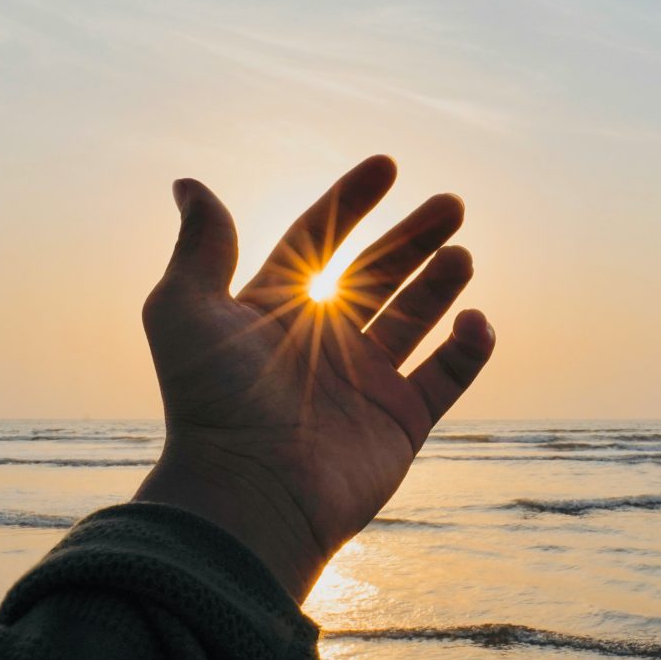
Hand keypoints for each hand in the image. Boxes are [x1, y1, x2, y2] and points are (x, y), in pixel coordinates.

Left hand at [134, 155, 495, 599]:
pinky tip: (475, 321)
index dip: (350, 202)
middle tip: (452, 204)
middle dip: (413, 238)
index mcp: (273, 312)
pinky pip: (446, 377)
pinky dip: (468, 349)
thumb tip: (187, 183)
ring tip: (461, 254)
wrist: (248, 494)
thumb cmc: (210, 402)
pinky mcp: (400, 424)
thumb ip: (201, 245)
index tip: (386, 165)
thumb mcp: (184, 309)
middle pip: (377, 275)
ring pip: (415, 319)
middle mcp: (321, 344)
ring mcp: (364, 384)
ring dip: (441, 284)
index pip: (317, 242)